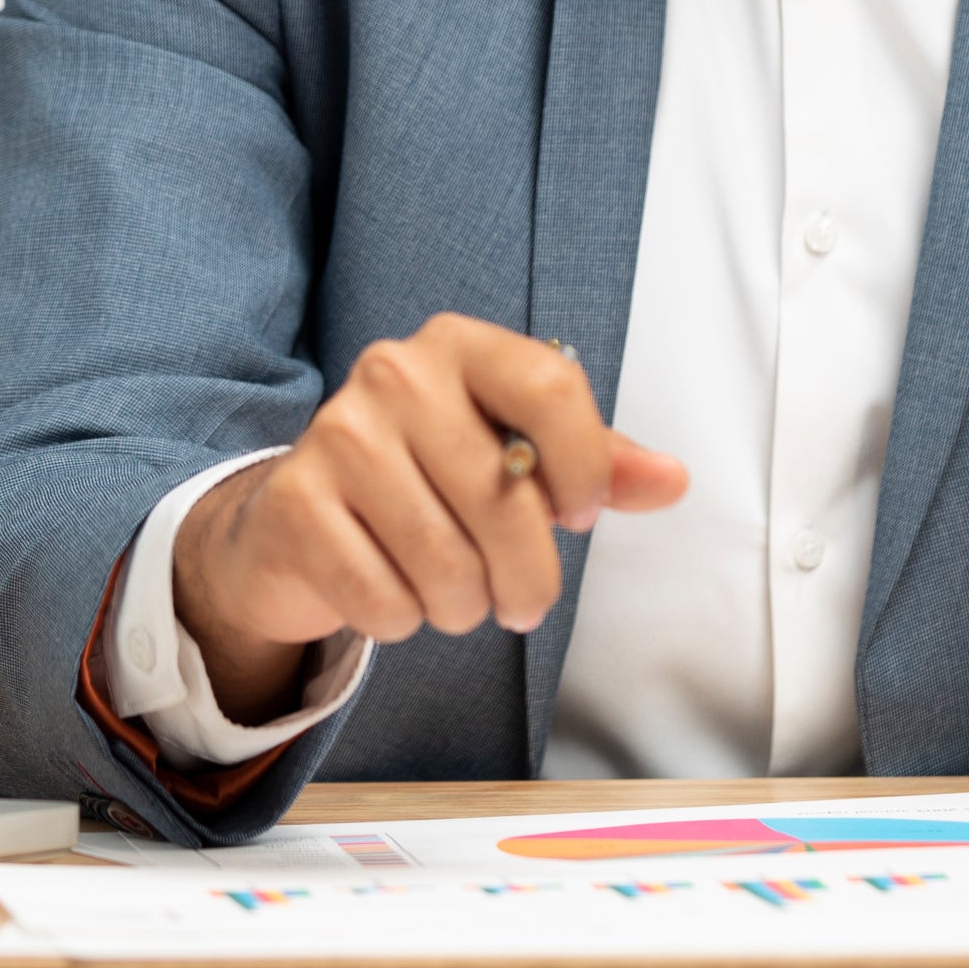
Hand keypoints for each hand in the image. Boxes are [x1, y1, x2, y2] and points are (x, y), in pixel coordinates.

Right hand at [168, 315, 686, 722]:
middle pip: (505, 497)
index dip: (583, 467)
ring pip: (446, 564)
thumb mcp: (509, 455)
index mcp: (459, 346)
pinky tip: (390, 592)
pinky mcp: (295, 502)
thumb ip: (592, 463)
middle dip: (528, 577)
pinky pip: (385, 600)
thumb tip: (672, 480)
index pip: (551, 386)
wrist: (297, 520)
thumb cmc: (424, 483)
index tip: (579, 516)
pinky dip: (401, 621)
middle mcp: (394, 373)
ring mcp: (337, 433)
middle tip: (520, 601)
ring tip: (452, 595)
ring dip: (463, 606)